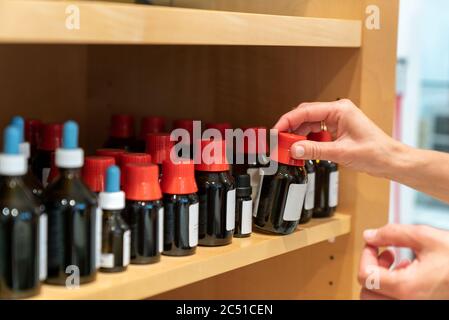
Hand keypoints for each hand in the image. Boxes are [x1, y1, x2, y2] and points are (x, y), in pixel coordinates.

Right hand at [273, 99, 405, 177]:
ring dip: (298, 136)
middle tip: (279, 141)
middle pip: (305, 116)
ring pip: (309, 124)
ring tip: (288, 148)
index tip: (276, 131)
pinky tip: (301, 149)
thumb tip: (294, 149)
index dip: (287, 121)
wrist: (390, 161)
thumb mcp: (341, 152)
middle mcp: (337, 112)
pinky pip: (316, 132)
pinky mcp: (337, 130)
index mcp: (339, 110)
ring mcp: (337, 120)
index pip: (305, 111)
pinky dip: (307, 141)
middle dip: (290, 128)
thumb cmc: (376, 152)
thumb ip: (315, 150)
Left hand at [358, 224, 448, 298]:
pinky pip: (393, 302)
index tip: (374, 244)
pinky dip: (393, 289)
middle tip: (385, 254)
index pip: (365, 275)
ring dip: (380, 281)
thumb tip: (369, 235)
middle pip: (367, 292)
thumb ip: (393, 234)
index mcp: (406, 288)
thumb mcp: (426, 237)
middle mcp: (408, 304)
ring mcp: (415, 307)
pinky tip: (409, 273)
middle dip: (371, 269)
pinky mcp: (421, 305)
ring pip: (377, 300)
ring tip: (399, 264)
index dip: (365, 255)